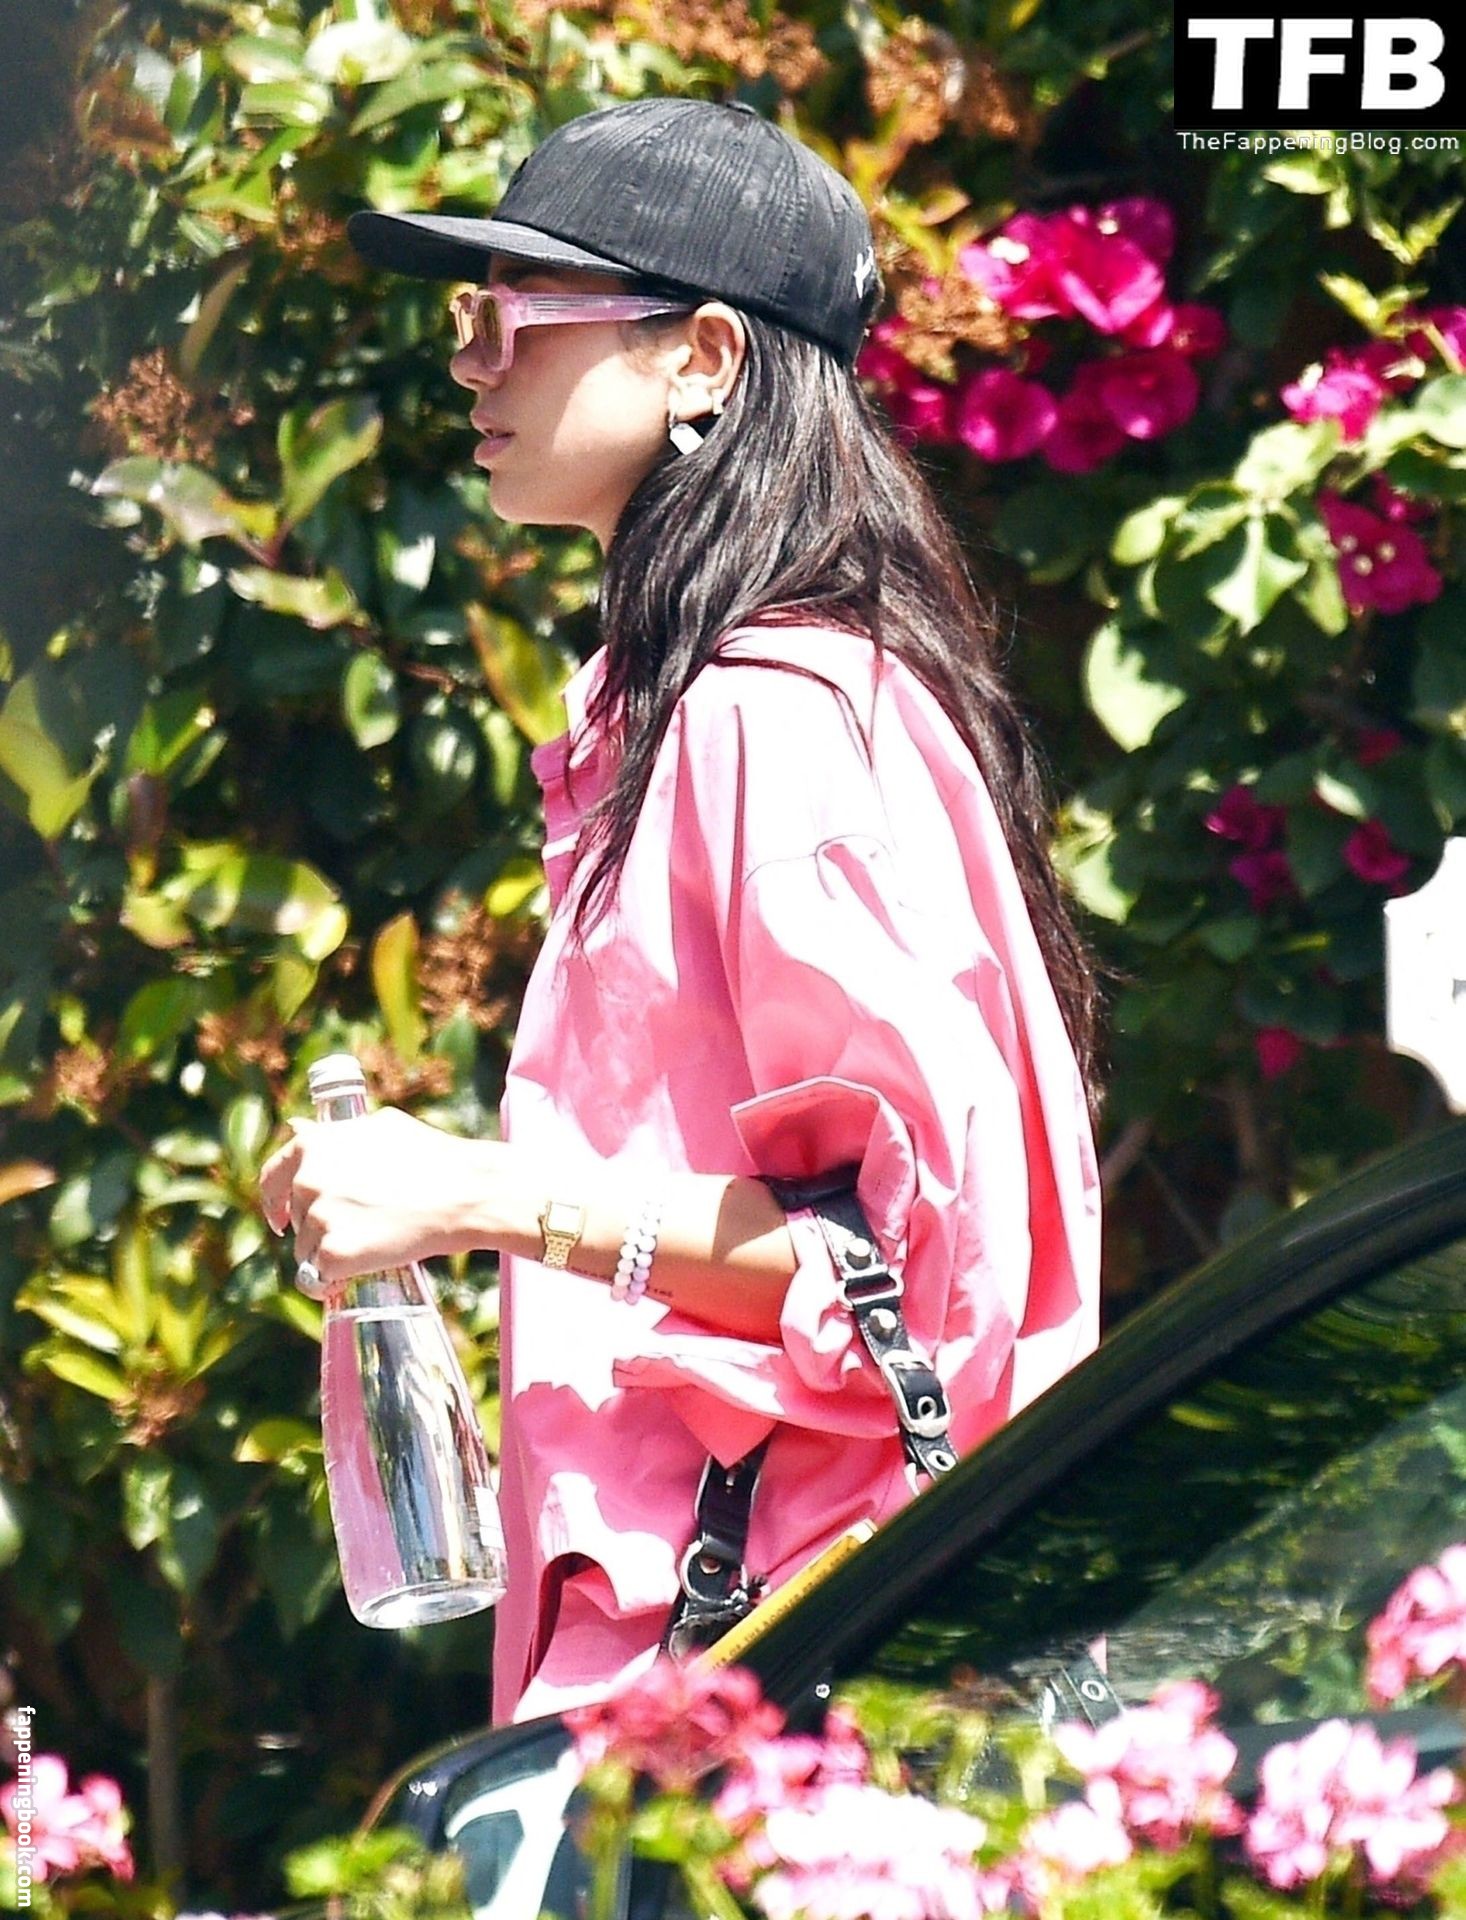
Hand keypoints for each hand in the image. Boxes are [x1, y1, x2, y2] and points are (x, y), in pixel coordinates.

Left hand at [258, 1107, 502, 1292]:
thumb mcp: (380, 1127)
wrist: (464, 1192)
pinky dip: (335, 1281)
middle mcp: (308, 1179)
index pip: (272, 1178)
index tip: (283, 1218)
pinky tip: (361, 1271)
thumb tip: (299, 1127)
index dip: (276, 1201)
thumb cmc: (433, 1157)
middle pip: (297, 1219)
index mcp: (313, 1145)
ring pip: (307, 1250)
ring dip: (331, 1253)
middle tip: (358, 1230)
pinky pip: (318, 1278)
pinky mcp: (334, 1254)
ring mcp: (319, 1218)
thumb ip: (334, 1133)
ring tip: (374, 1244)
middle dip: (319, 1228)